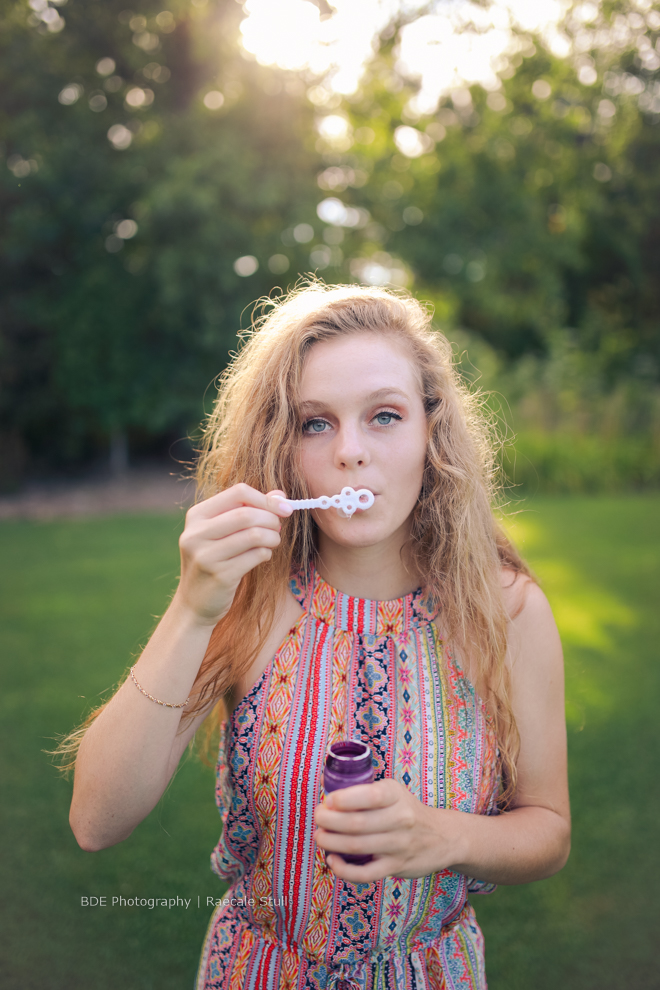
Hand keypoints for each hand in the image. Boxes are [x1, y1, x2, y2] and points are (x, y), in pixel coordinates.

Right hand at [174, 483, 291, 625]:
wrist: (194, 603)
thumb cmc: (214, 560)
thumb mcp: (223, 532)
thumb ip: (249, 509)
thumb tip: (280, 495)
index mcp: (196, 515)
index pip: (238, 492)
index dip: (266, 499)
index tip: (284, 507)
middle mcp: (197, 533)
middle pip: (247, 513)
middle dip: (271, 519)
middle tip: (278, 529)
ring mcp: (206, 555)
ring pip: (254, 535)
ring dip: (272, 537)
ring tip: (272, 542)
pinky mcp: (220, 575)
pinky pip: (256, 556)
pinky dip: (266, 554)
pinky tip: (263, 556)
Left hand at [314, 779, 462, 881]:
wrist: (442, 837)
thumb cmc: (407, 811)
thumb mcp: (393, 792)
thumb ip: (365, 792)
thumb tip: (327, 793)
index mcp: (396, 795)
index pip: (370, 795)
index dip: (344, 799)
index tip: (328, 801)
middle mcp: (400, 819)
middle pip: (357, 823)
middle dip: (329, 821)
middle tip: (319, 818)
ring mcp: (399, 845)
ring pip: (357, 847)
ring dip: (331, 842)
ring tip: (320, 837)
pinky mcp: (396, 867)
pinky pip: (365, 874)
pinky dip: (344, 870)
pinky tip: (333, 861)